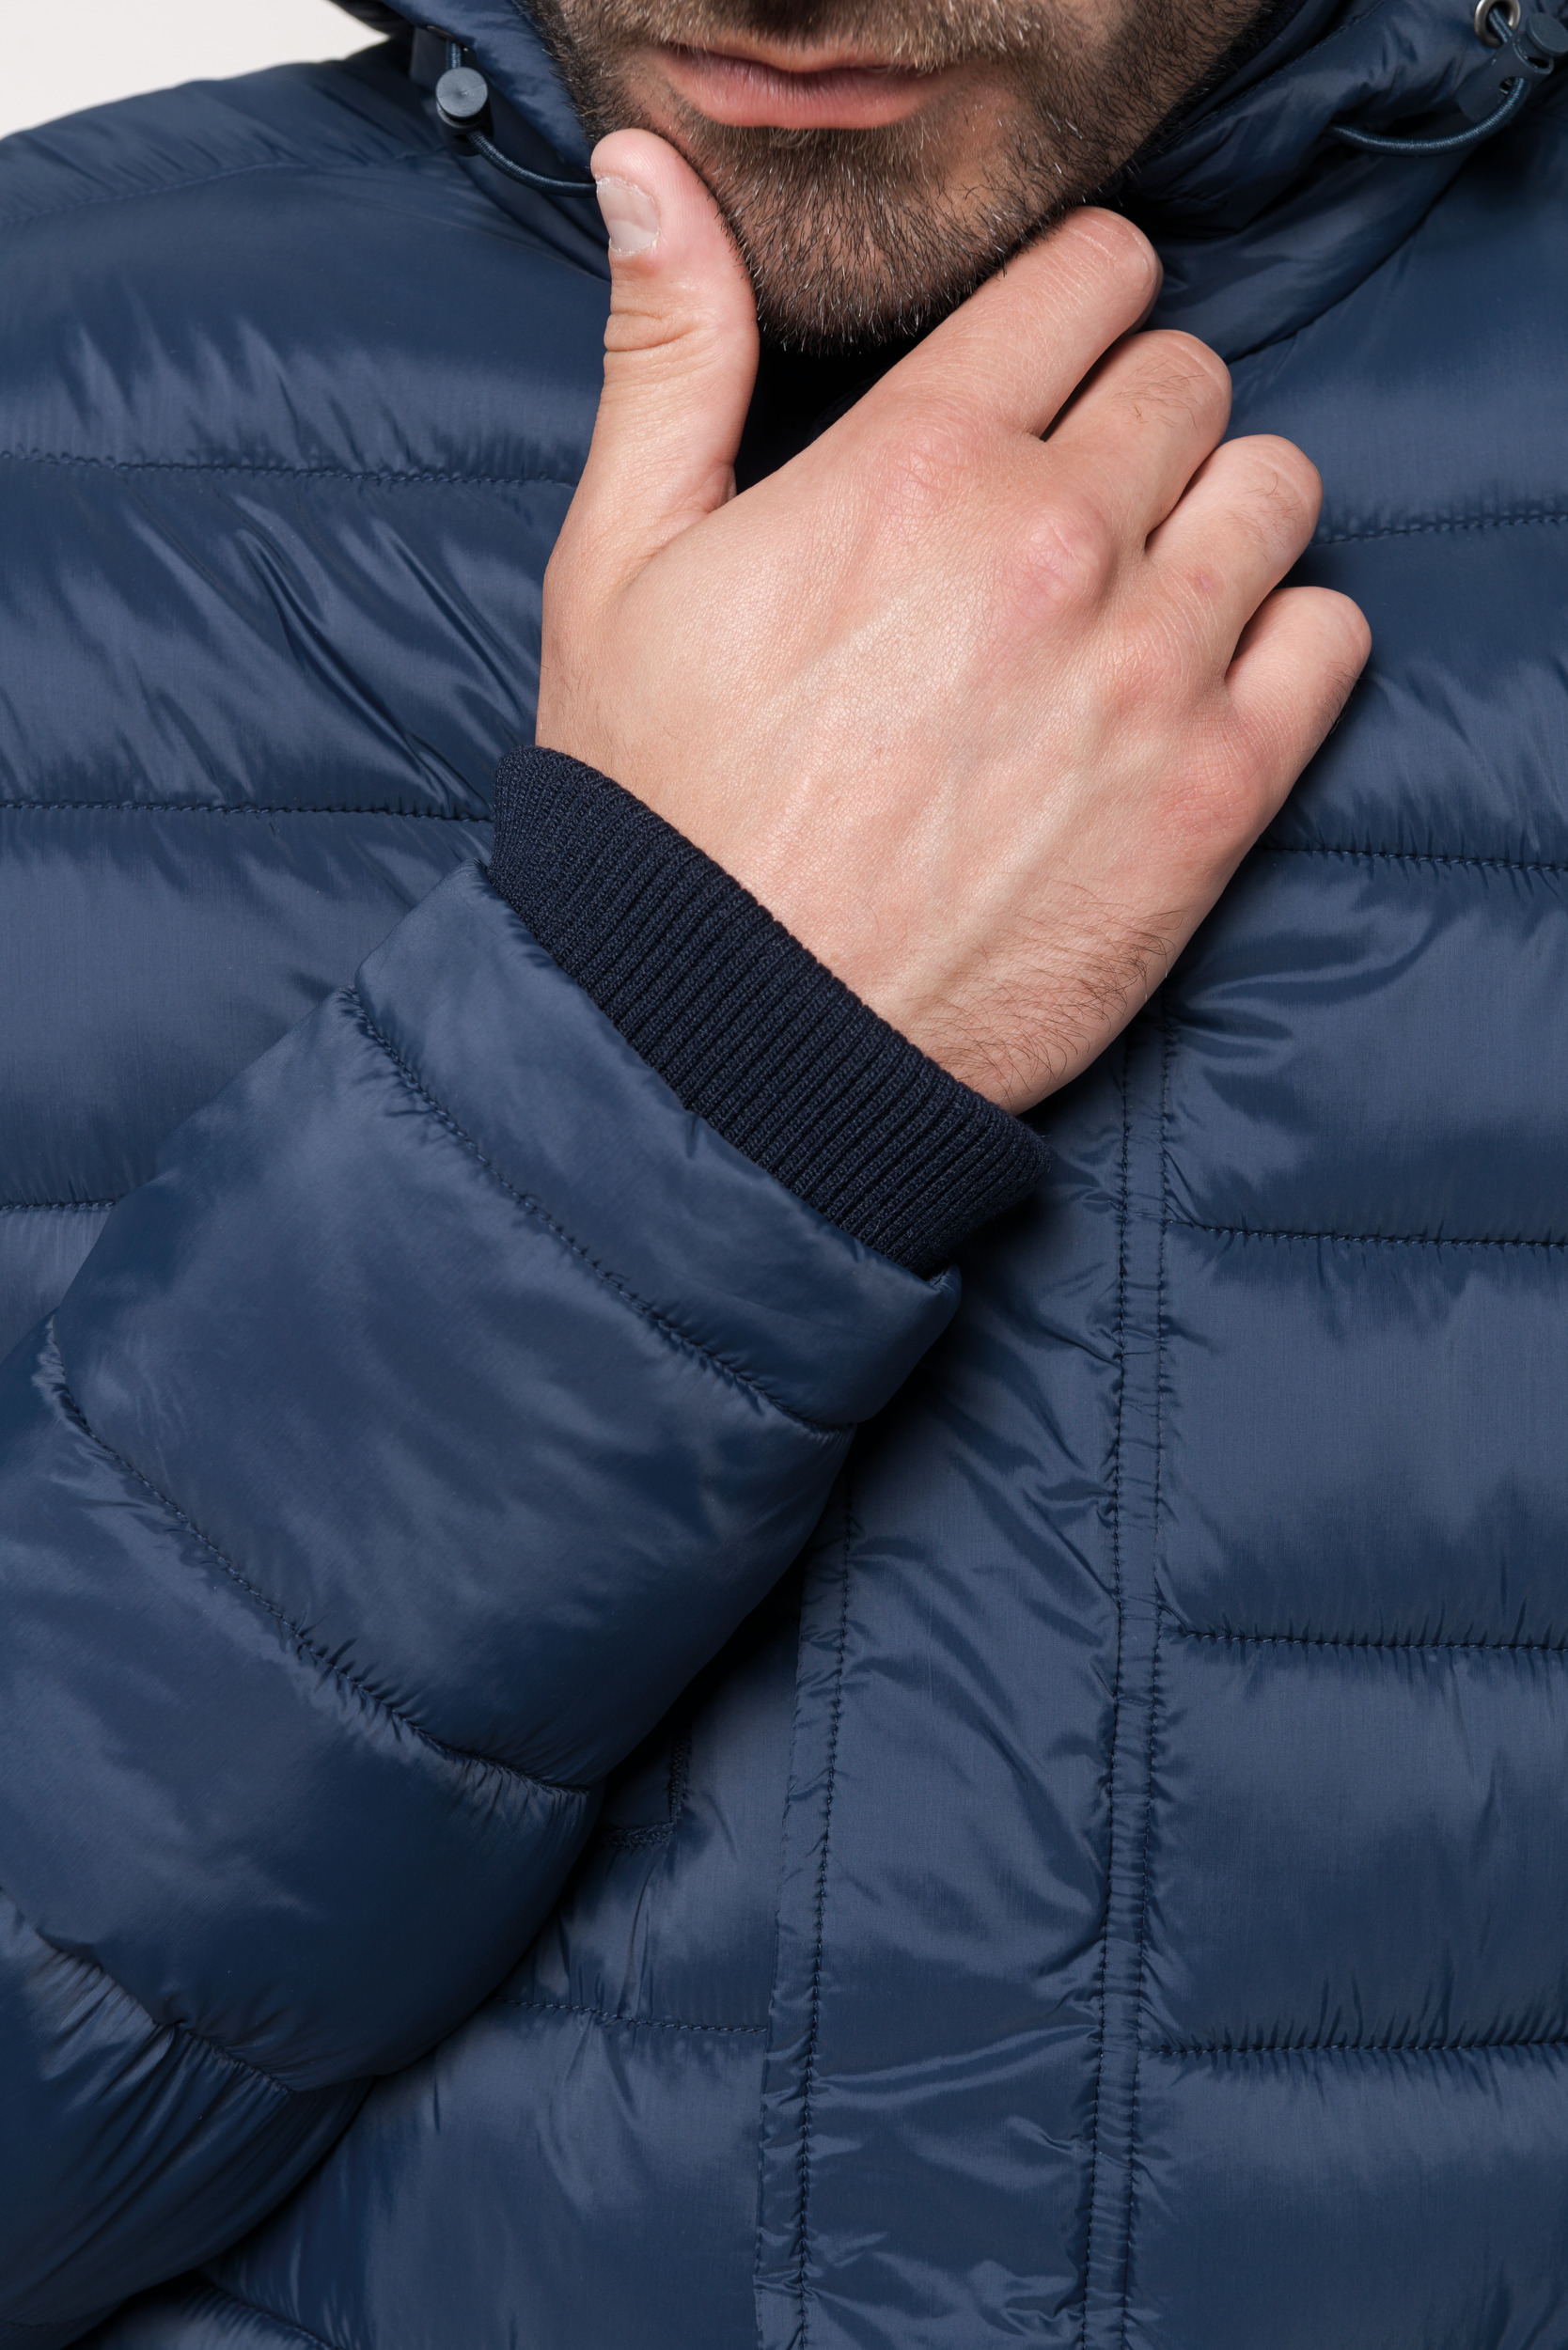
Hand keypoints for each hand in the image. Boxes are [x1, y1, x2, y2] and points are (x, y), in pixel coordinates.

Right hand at [537, 132, 1369, 1112]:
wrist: (729, 1046)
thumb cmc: (663, 817)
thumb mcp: (617, 569)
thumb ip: (670, 353)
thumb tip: (649, 172)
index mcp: (917, 461)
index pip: (1092, 276)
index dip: (1078, 305)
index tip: (1054, 362)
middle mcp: (1056, 541)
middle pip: (1190, 377)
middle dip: (1138, 419)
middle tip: (1072, 507)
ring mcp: (1150, 669)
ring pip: (1278, 491)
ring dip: (1220, 518)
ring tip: (1139, 594)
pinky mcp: (1215, 796)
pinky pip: (1331, 639)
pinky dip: (1287, 642)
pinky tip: (1199, 685)